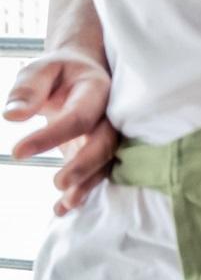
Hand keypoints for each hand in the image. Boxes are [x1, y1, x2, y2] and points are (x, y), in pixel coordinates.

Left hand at [5, 50, 116, 214]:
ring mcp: (107, 134)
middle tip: (57, 183)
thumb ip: (27, 90)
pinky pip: (98, 172)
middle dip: (85, 165)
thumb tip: (12, 116)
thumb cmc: (60, 71)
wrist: (84, 72)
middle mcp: (110, 115)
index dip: (51, 136)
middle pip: (106, 142)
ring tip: (66, 203)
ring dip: (89, 183)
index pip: (79, 116)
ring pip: (107, 162)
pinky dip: (83, 191)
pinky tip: (63, 209)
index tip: (16, 152)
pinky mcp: (98, 149)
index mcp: (97, 90)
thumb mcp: (40, 70)